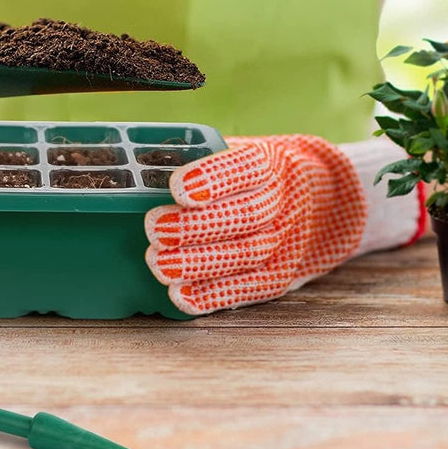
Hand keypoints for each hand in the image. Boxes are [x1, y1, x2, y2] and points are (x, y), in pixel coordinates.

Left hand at [145, 135, 367, 313]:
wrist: (311, 201)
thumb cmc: (243, 177)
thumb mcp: (227, 153)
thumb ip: (190, 160)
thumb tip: (135, 172)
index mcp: (266, 162)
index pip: (246, 168)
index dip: (213, 179)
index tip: (176, 188)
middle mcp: (281, 201)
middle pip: (245, 216)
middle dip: (196, 226)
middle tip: (154, 228)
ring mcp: (284, 240)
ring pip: (247, 254)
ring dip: (199, 263)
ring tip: (158, 263)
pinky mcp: (279, 275)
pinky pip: (249, 288)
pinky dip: (213, 295)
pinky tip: (180, 295)